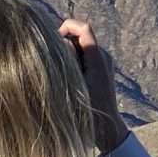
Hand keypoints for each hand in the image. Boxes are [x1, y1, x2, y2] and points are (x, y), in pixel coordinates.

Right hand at [59, 19, 128, 155]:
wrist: (107, 129)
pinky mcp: (100, 71)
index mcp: (98, 57)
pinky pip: (83, 57)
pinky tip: (64, 77)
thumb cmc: (89, 110)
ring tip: (57, 70)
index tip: (51, 40)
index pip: (83, 28)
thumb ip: (66, 62)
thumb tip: (59, 42)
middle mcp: (103, 56)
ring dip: (66, 53)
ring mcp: (103, 63)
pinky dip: (72, 61)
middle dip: (63, 42)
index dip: (67, 27)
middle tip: (50, 59)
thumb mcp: (73, 86)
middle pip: (79, 36)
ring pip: (80, 46)